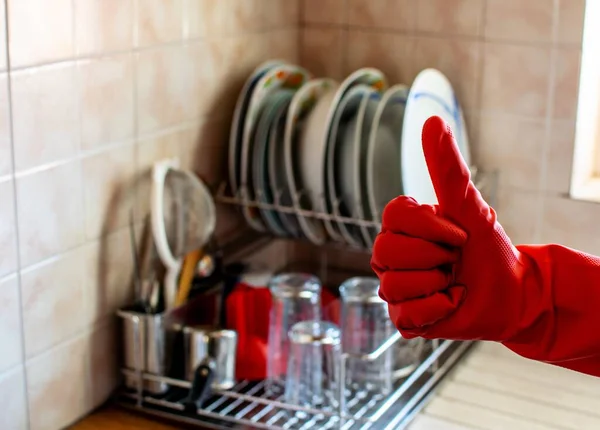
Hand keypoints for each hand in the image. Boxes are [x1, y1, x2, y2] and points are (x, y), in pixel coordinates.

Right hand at [371, 116, 530, 341]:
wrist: (513, 293)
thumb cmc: (489, 247)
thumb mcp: (469, 206)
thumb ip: (447, 167)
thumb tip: (432, 121)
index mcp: (402, 226)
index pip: (392, 216)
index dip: (430, 226)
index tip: (459, 233)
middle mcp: (390, 255)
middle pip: (386, 251)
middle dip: (433, 256)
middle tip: (454, 259)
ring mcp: (394, 287)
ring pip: (393, 284)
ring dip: (436, 284)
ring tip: (451, 282)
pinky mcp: (403, 318)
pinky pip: (404, 314)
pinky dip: (437, 310)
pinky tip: (449, 303)